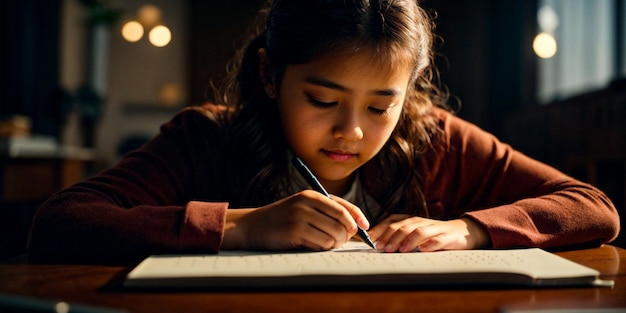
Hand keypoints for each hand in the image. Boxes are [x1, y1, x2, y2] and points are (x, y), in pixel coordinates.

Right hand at [222, 190, 369, 250]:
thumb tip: (355, 227)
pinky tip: (311, 246)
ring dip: (333, 244)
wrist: (252, 227)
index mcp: (312, 195)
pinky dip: (321, 248)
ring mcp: (300, 216)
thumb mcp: (303, 208)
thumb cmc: (282, 220)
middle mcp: (307, 203)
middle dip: (345, 235)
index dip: (358, 218)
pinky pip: (322, 243)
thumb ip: (326, 212)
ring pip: (334, 234)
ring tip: (322, 243)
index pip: (344, 206)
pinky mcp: (295, 231)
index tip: (365, 228)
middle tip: (339, 241)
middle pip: (342, 222)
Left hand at [367, 214, 489, 251]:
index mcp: (411, 220)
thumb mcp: (414, 234)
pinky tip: (423, 250)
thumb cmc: (432, 235)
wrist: (461, 232)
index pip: (392, 221)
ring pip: (419, 231)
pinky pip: (438, 239)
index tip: (371, 240)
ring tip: (401, 250)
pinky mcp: (448, 236)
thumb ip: (398, 237)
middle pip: (403, 227)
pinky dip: (430, 244)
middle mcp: (421, 221)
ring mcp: (435, 228)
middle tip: (383, 248)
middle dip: (391, 237)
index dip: (381, 229)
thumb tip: (376, 245)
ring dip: (408, 240)